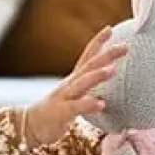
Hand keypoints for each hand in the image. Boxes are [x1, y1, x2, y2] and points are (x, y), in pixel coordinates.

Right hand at [23, 25, 126, 148]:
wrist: (30, 125)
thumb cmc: (56, 110)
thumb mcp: (74, 94)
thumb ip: (88, 85)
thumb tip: (109, 77)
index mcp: (74, 79)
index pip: (86, 56)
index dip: (97, 42)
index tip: (110, 29)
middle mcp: (69, 84)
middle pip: (88, 65)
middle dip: (106, 54)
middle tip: (124, 46)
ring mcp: (64, 97)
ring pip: (81, 83)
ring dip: (96, 75)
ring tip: (113, 69)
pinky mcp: (60, 113)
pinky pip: (75, 108)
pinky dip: (88, 105)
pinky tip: (101, 104)